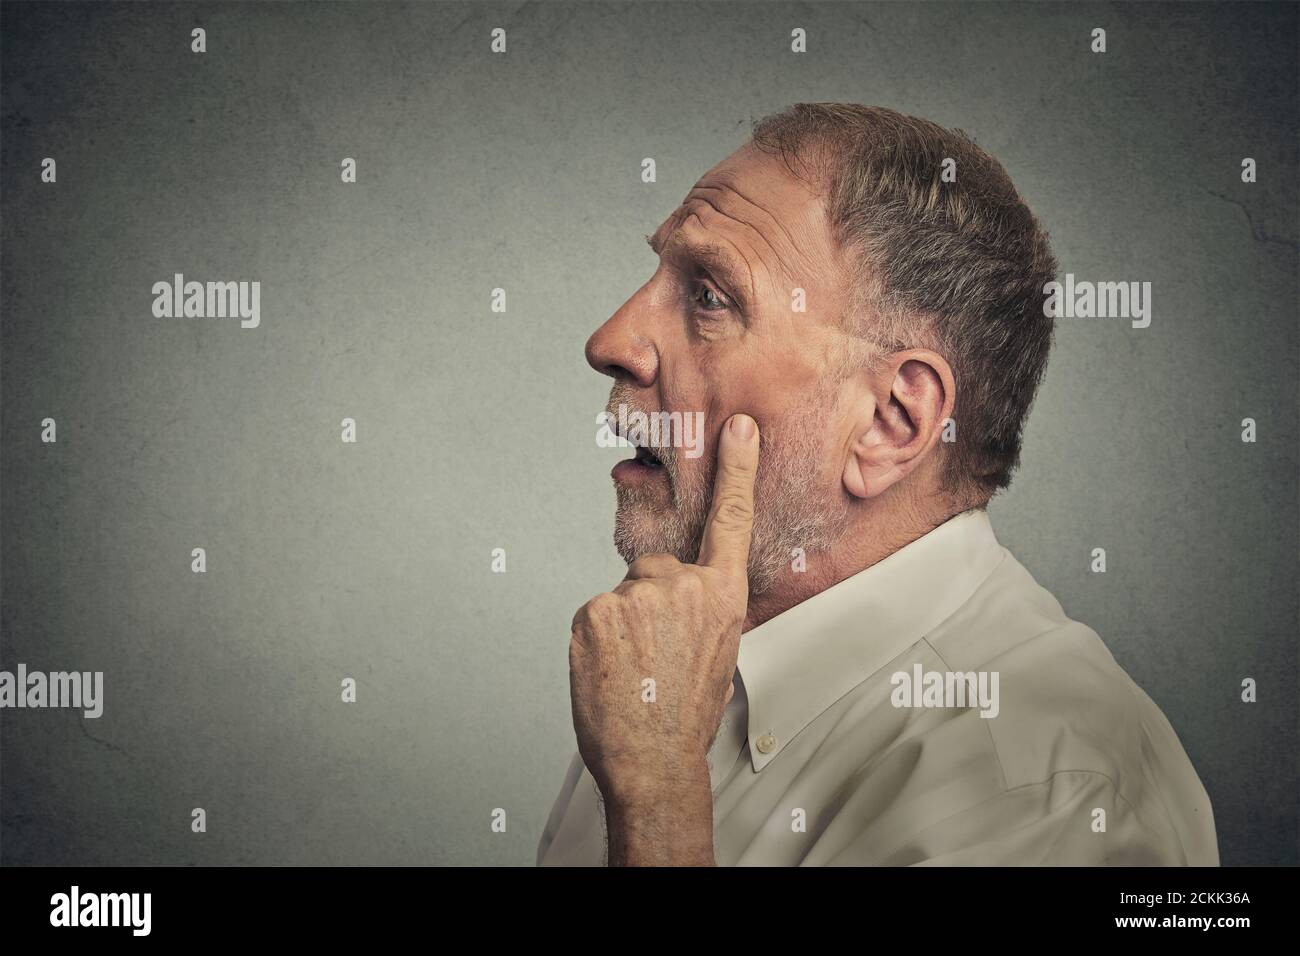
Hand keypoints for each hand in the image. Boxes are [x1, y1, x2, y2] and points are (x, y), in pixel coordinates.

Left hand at [568, 412, 758, 864]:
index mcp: (722, 596)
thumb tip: (676, 597)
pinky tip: (611, 673)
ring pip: (621, 597)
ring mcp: (637, 596)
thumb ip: (702, 609)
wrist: (653, 760)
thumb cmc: (686, 714)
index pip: (731, 520)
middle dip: (648, 605)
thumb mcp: (718, 652)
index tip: (737, 427)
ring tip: (634, 673)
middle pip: (654, 570)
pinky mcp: (596, 609)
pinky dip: (596, 641)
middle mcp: (683, 587)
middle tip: (653, 658)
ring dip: (621, 628)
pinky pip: (593, 615)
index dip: (735, 470)